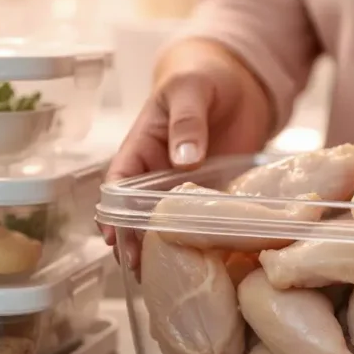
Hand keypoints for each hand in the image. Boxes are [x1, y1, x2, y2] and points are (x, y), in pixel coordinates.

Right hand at [101, 39, 271, 265]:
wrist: (241, 79)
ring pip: (170, 223)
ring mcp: (188, 187)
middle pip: (139, 214)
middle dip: (135, 241)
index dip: (112, 213)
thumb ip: (186, 122)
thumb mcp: (190, 90)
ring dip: (168, 247)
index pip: (119, 185)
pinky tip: (210, 260)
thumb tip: (183, 158)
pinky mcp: (217, 192)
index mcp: (142, 147)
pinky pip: (208, 219)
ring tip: (168, 277)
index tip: (113, 237)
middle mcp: (159, 173)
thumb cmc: (202, 77)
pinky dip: (206, 238)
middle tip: (140, 268)